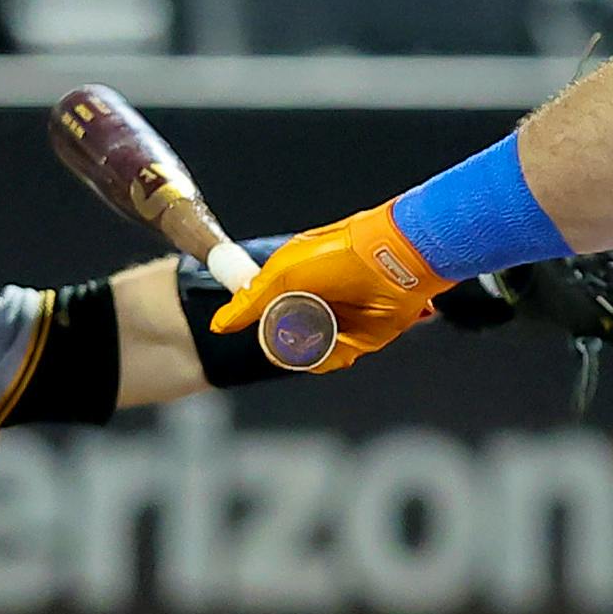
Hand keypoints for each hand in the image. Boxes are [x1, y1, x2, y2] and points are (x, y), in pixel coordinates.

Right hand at [209, 202, 435, 369]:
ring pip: (309, 353)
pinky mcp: (360, 339)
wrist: (392, 262)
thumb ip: (249, 300)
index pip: (266, 312)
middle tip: (291, 333)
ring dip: (311, 350)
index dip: (262, 323)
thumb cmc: (338, 255)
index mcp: (295, 280)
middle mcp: (316, 301)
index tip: (259, 327)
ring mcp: (338, 321)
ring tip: (323, 332)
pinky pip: (336, 358)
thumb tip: (220, 324)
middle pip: (286, 338)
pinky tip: (341, 341)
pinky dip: (334, 355)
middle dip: (285, 342)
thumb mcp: (283, 273)